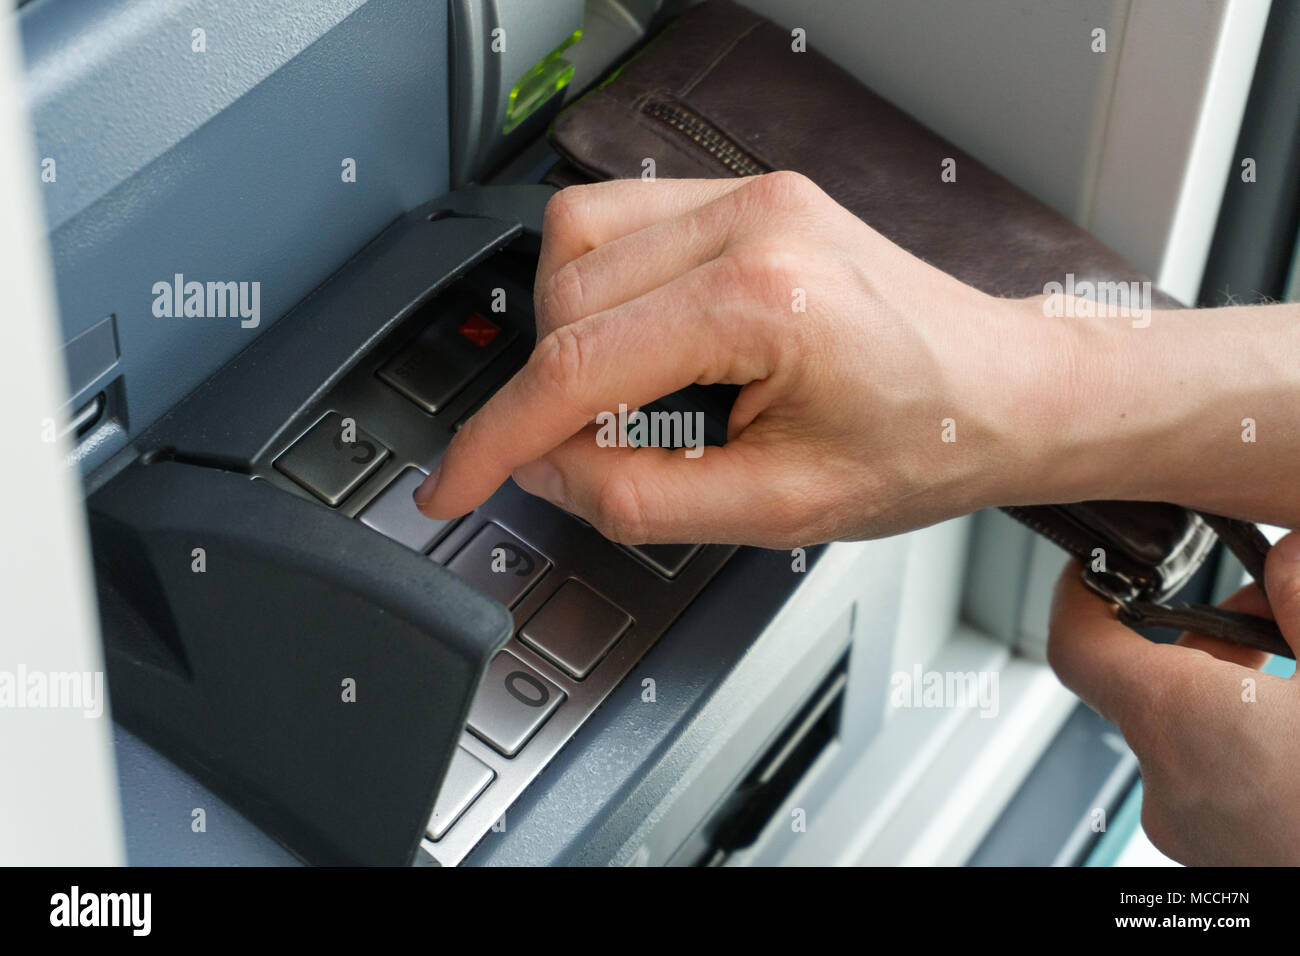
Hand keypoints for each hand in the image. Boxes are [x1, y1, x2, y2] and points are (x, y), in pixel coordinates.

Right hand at [414, 173, 1067, 545]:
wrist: (1004, 389)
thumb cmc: (926, 443)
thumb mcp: (778, 510)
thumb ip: (639, 497)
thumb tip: (547, 473)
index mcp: (763, 300)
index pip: (576, 368)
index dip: (496, 440)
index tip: (453, 483)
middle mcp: (750, 223)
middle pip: (561, 296)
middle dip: (546, 394)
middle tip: (584, 459)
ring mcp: (749, 195)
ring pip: (574, 240)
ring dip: (566, 331)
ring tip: (622, 399)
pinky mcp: (749, 194)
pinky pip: (623, 221)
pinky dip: (603, 290)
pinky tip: (645, 344)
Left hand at [1047, 531, 1299, 864]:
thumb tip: (1286, 556)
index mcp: (1181, 722)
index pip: (1076, 646)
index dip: (1077, 597)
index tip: (1095, 569)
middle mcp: (1167, 781)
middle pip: (1148, 681)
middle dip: (1209, 635)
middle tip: (1273, 608)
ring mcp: (1191, 828)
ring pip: (1184, 730)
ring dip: (1231, 688)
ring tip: (1299, 664)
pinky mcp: (1219, 854)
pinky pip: (1209, 776)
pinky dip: (1242, 739)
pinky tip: (1295, 728)